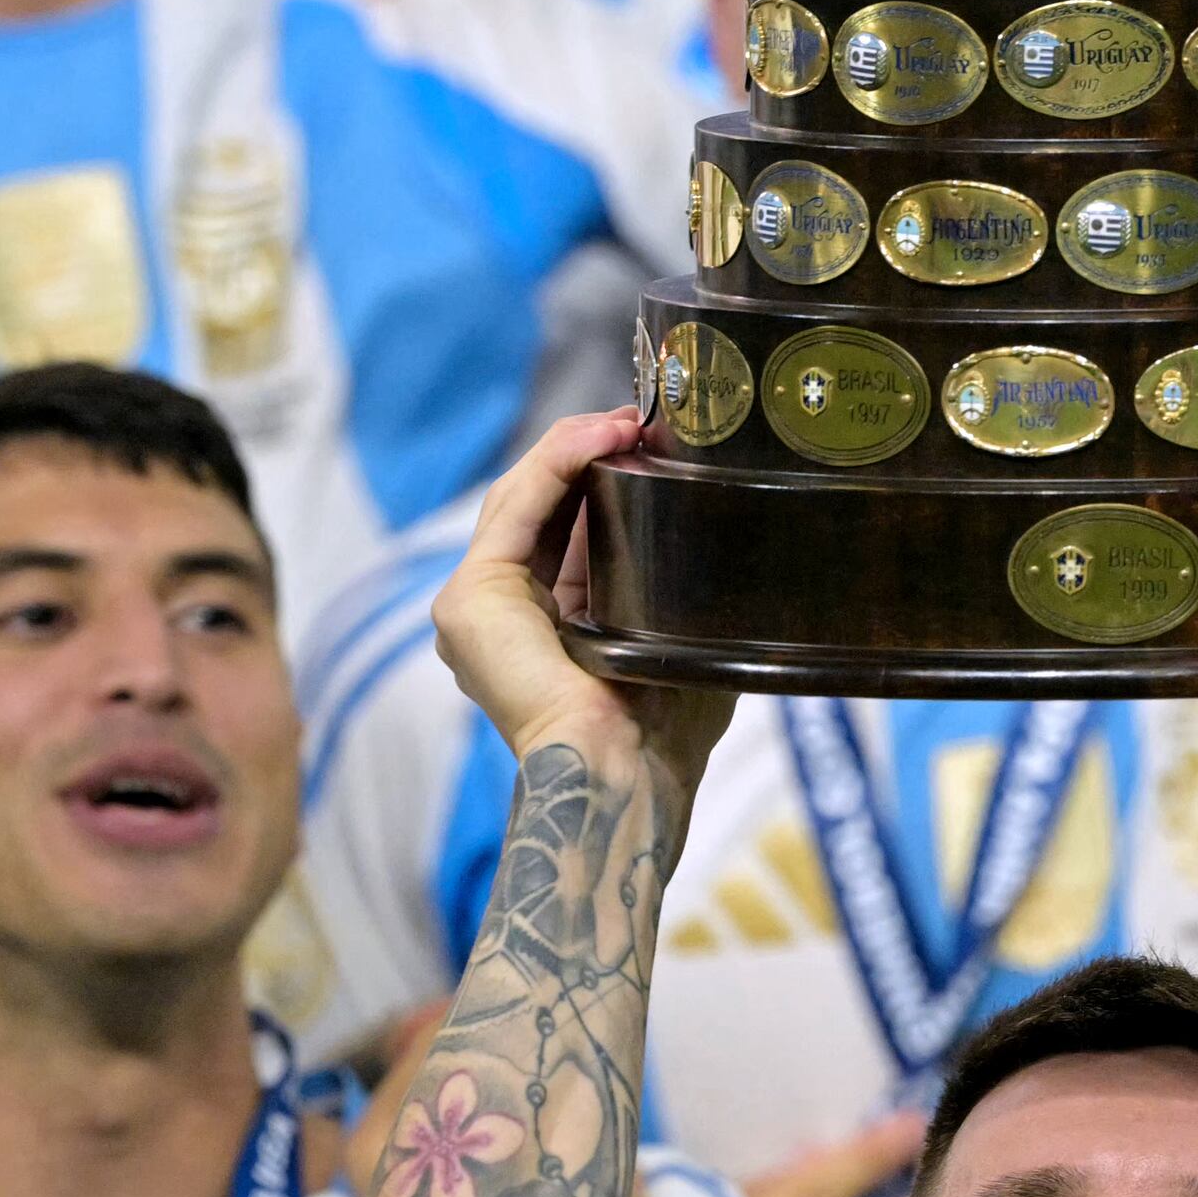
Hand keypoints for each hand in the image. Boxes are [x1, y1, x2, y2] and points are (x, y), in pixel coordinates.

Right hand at [429, 409, 731, 798]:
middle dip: (588, 455)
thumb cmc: (662, 736)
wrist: (629, 773)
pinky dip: (556, 464)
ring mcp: (473, 610)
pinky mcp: (466, 601)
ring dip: (575, 449)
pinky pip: (514, 509)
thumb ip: (682, 595)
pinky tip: (600, 439)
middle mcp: (500, 619)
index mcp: (541, 629)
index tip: (650, 444)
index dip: (600, 480)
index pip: (561, 532)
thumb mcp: (677, 643)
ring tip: (628, 423)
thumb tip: (730, 542)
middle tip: (643, 423)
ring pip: (521, 498)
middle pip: (537, 508)